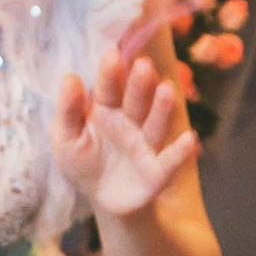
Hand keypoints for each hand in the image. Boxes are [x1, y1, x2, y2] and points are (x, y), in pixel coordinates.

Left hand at [53, 45, 199, 218]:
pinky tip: (189, 139)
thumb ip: (67, 111)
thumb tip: (71, 78)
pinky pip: (170, 160)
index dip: (111, 74)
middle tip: (144, 65)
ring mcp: (147, 144)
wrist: (103, 200)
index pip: (108, 88)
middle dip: (140, 84)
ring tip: (167, 89)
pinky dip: (181, 151)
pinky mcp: (159, 170)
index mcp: (106, 109)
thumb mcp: (65, 139)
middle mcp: (130, 121)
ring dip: (163, 108)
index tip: (112, 56)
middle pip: (137, 101)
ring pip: (156, 124)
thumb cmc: (82, 162)